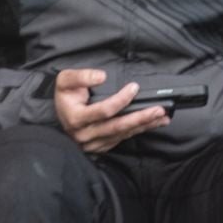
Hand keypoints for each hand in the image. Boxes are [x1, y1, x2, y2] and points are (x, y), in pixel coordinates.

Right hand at [53, 68, 168, 154]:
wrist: (61, 112)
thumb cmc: (65, 95)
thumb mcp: (65, 80)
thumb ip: (81, 76)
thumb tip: (101, 76)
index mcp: (76, 118)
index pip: (104, 111)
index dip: (121, 99)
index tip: (134, 87)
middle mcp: (85, 134)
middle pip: (117, 126)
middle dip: (140, 117)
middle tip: (158, 109)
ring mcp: (93, 143)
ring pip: (122, 134)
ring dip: (144, 125)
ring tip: (161, 117)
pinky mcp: (101, 146)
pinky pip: (122, 139)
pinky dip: (138, 131)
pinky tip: (151, 124)